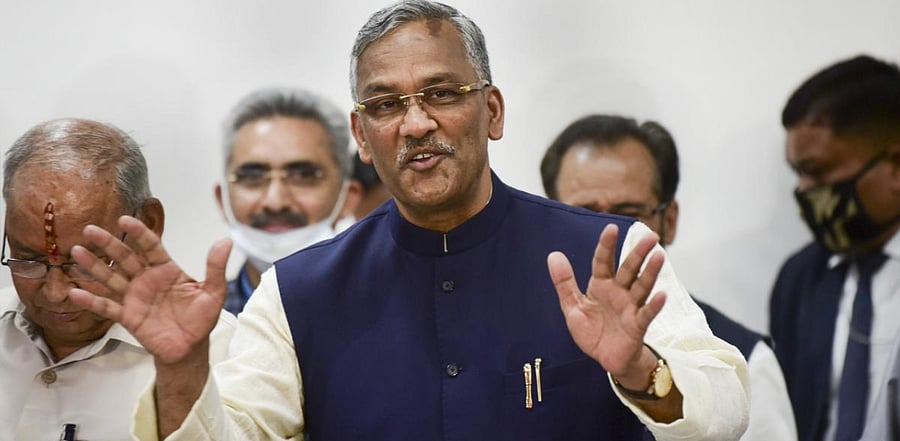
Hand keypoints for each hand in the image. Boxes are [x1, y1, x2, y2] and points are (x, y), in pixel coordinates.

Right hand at [68, 215, 231, 364]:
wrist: (190, 348)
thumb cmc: (201, 319)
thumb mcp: (213, 292)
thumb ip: (215, 267)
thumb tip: (226, 241)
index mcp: (166, 270)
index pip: (150, 246)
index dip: (138, 233)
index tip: (125, 219)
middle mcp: (147, 279)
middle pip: (125, 257)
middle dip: (108, 243)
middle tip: (90, 229)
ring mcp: (134, 297)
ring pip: (111, 277)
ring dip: (94, 266)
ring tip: (76, 251)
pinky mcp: (127, 317)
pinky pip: (107, 307)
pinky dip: (91, 301)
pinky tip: (75, 293)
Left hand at [547, 223, 665, 385]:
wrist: (606, 358)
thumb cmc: (592, 330)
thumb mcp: (573, 306)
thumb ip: (564, 282)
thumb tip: (554, 255)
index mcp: (601, 285)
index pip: (603, 261)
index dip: (606, 245)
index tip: (611, 227)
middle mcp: (619, 292)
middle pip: (629, 269)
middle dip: (638, 253)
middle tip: (651, 236)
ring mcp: (630, 308)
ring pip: (641, 287)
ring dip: (650, 272)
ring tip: (659, 256)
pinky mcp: (637, 326)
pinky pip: (646, 314)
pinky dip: (654, 305)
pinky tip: (662, 294)